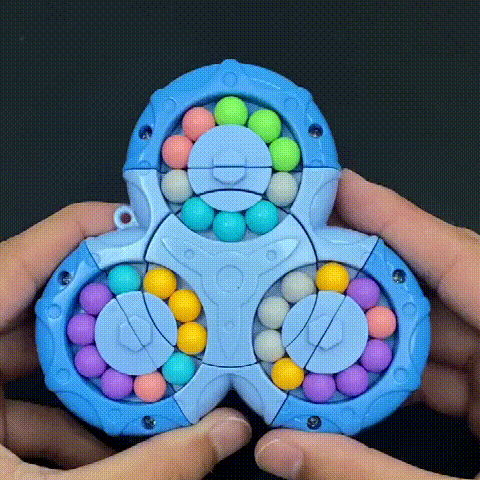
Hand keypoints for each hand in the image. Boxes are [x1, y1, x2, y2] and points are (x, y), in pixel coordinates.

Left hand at [0, 203, 250, 478]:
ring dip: (93, 366)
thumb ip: (145, 470)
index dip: (81, 232)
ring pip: (35, 355)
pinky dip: (68, 412)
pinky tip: (105, 441)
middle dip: (105, 303)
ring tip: (146, 369)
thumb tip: (222, 435)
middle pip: (38, 301)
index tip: (135, 226)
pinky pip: (24, 397)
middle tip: (158, 297)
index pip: (19, 260)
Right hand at [255, 169, 479, 479]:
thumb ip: (368, 470)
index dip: (394, 216)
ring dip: (373, 323)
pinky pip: (438, 360)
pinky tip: (353, 371)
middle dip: (369, 267)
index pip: (458, 257)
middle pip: (436, 282)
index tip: (341, 186)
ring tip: (318, 312)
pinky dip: (393, 364)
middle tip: (310, 250)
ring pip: (430, 323)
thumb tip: (279, 451)